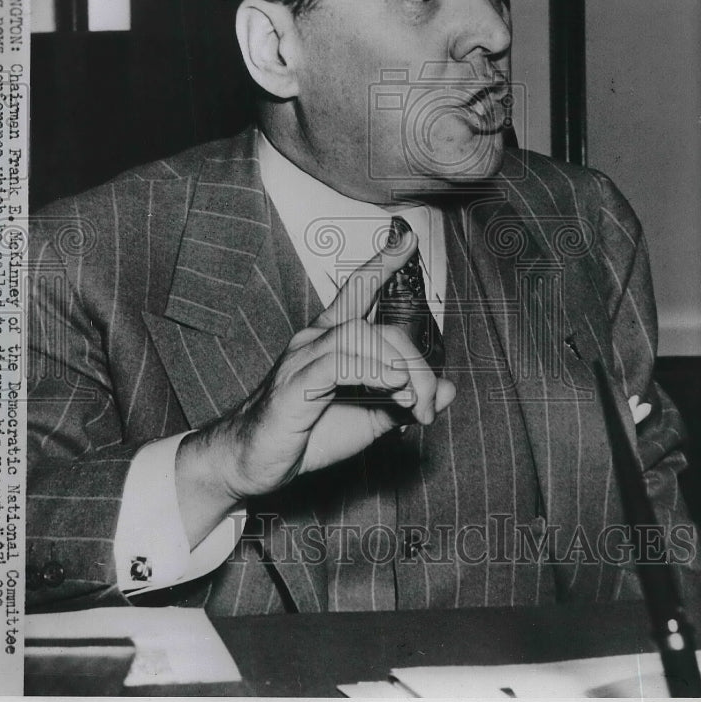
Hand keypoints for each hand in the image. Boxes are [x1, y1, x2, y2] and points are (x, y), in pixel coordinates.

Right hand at [176, 231, 454, 545]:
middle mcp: (314, 341)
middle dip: (414, 362)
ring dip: (399, 370)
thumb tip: (449, 390)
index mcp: (329, 342)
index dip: (381, 264)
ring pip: (362, 339)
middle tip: (428, 403)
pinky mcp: (294, 386)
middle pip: (377, 328)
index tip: (407, 240)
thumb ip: (406, 401)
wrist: (252, 462)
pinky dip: (373, 371)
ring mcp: (302, 360)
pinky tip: (393, 387)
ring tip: (414, 403)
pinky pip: (340, 364)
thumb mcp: (368, 418)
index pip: (357, 292)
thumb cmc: (307, 435)